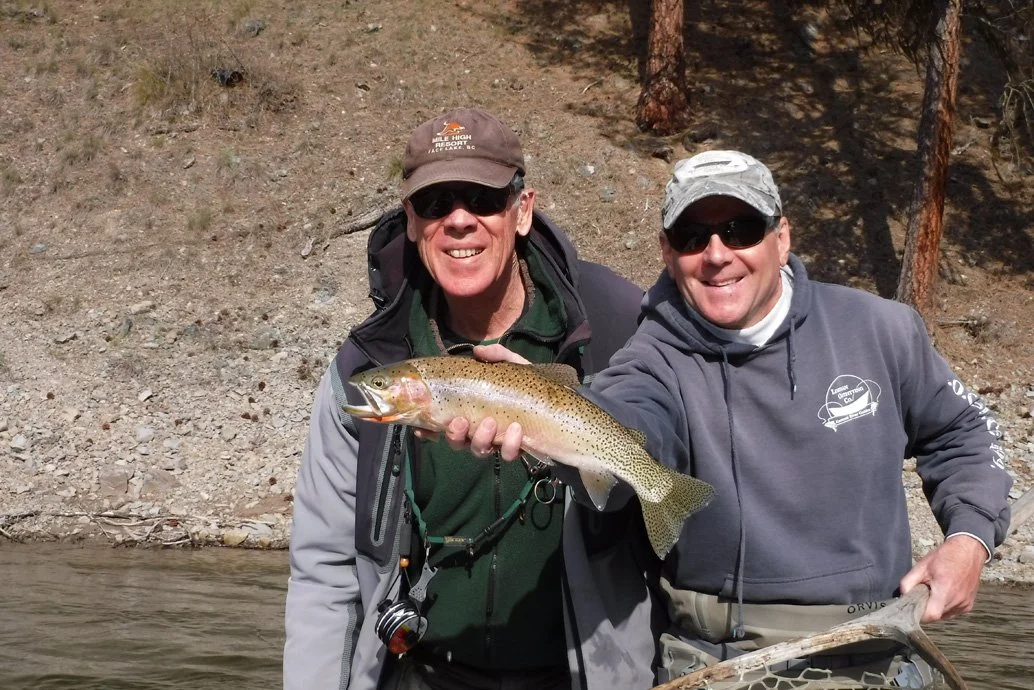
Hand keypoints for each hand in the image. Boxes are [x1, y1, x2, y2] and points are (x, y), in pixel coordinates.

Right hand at [414, 345, 529, 460]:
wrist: (562, 405)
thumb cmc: (532, 385)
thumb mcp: (515, 366)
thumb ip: (498, 356)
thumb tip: (477, 351)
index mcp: (473, 411)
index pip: (444, 423)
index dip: (430, 430)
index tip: (422, 429)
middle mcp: (480, 430)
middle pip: (457, 441)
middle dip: (454, 435)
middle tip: (460, 422)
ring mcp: (498, 442)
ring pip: (478, 450)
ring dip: (480, 439)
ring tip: (490, 423)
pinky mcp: (518, 450)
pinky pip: (509, 454)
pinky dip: (511, 444)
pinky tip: (517, 429)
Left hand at [899, 534, 986, 622]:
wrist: (968, 551)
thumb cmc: (944, 557)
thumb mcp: (921, 566)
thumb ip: (908, 582)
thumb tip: (902, 596)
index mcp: (945, 590)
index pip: (931, 615)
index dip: (920, 614)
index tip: (913, 607)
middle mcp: (958, 601)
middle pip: (937, 616)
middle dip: (926, 609)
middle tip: (922, 595)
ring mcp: (965, 605)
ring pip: (944, 616)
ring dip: (936, 608)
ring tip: (934, 592)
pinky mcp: (969, 606)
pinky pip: (952, 613)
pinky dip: (945, 607)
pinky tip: (943, 594)